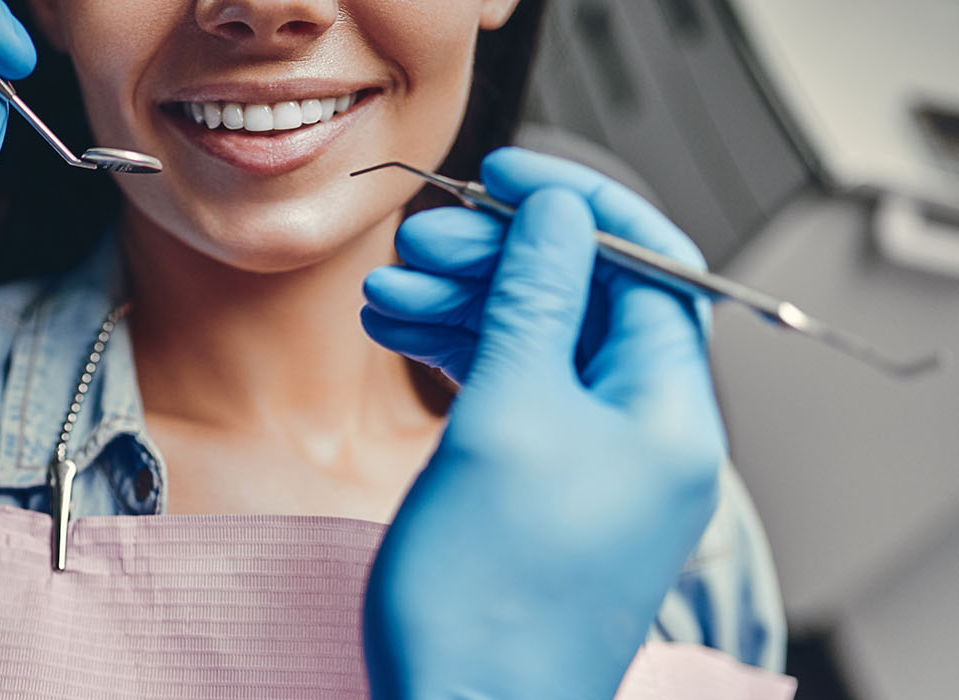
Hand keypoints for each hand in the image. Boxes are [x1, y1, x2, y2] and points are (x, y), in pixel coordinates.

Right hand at [359, 148, 724, 698]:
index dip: (577, 207)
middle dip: (500, 259)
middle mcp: (644, 435)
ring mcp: (594, 465)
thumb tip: (557, 216)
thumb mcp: (508, 418)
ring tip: (386, 294)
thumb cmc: (490, 599)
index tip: (506, 175)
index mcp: (668, 414)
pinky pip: (514, 394)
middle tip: (422, 242)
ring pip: (537, 344)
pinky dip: (460, 356)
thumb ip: (533, 303)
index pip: (648, 267)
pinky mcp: (545, 490)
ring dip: (464, 305)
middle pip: (585, 301)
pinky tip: (402, 337)